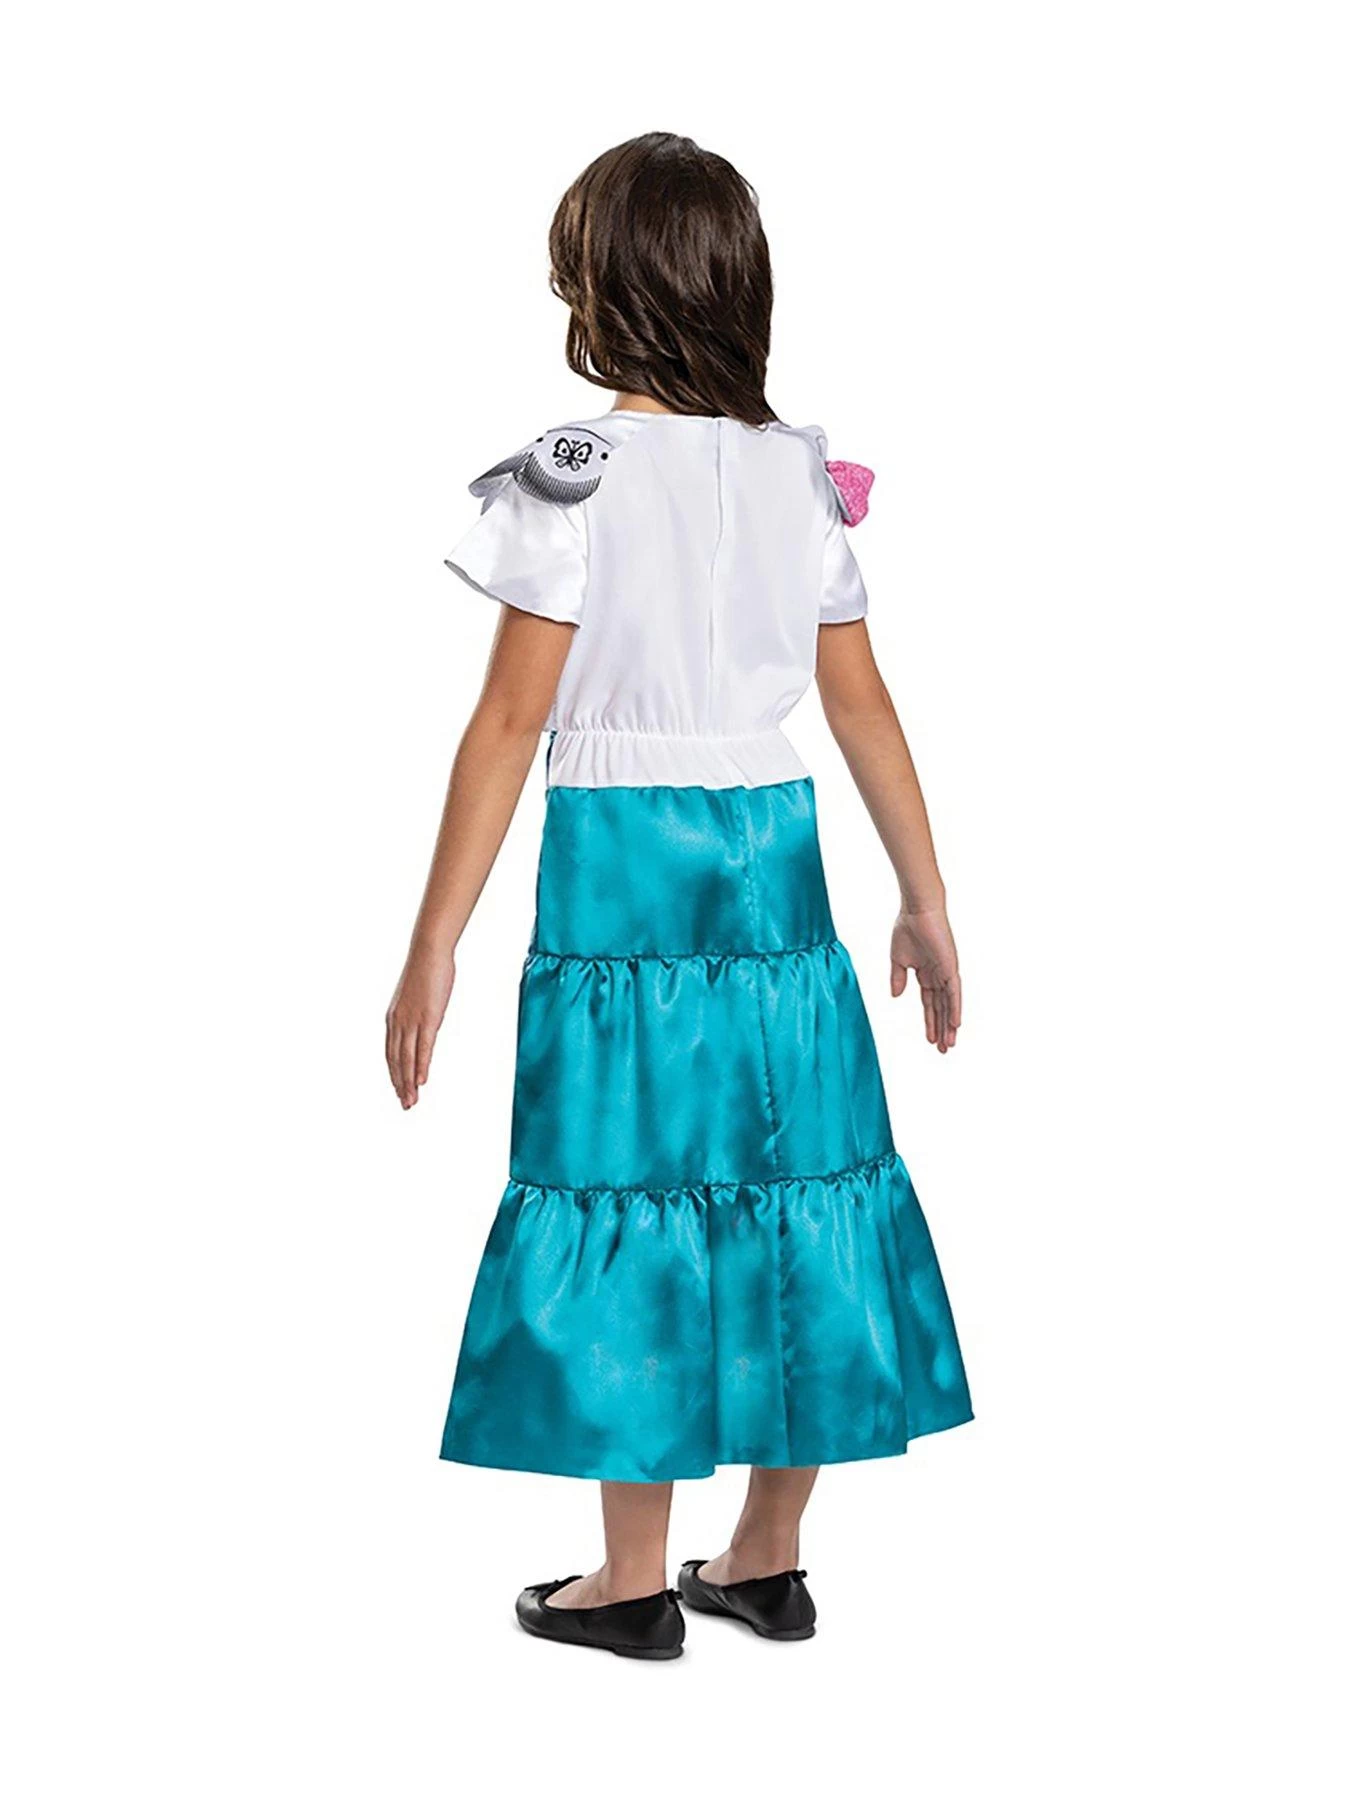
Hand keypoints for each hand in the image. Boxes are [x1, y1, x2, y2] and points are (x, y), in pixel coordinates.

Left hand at [385, 941, 455, 1107]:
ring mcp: (412, 1021)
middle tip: (405, 1105)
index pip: (391, 1053)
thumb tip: (422, 1023)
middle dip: (399, 1084)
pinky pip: (423, 1047)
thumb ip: (417, 1014)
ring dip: (408, 1082)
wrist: (428, 952)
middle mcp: (398, 1022)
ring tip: (411, 1101)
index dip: (395, 1074)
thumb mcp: (417, 997)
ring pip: (406, 1058)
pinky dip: (420, 1066)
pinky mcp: (428, 1018)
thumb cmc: (426, 971)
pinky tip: (422, 1081)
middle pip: (396, 1060)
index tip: (399, 1090)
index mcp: (394, 1018)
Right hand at [890, 908, 960, 1053]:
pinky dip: (955, 1008)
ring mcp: (946, 973)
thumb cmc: (907, 928)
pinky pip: (954, 992)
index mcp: (926, 974)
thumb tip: (895, 997)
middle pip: (941, 1008)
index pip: (929, 1003)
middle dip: (941, 1029)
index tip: (929, 1040)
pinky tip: (956, 1024)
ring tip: (950, 1044)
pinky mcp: (950, 967)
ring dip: (949, 1025)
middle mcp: (939, 976)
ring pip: (949, 1005)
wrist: (916, 911)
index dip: (929, 1022)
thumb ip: (897, 978)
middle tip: (944, 1049)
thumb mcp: (897, 959)